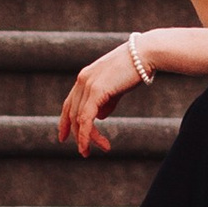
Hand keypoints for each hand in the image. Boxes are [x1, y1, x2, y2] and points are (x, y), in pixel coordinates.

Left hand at [60, 39, 145, 155]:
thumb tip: (99, 117)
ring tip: (90, 152)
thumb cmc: (135, 69)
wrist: (144, 54)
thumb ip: (106, 101)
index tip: (63, 137)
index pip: (69, 104)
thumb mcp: (116, 87)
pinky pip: (86, 118)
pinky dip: (86, 134)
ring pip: (79, 119)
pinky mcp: (96, 90)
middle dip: (77, 135)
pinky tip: (90, 145)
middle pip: (72, 114)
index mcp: (85, 77)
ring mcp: (88, 84)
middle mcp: (82, 80)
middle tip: (85, 152)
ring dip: (85, 138)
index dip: (64, 122)